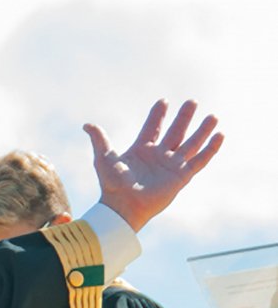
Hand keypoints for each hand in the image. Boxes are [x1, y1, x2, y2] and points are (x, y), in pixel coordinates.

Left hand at [86, 99, 223, 231]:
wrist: (122, 205)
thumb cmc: (112, 184)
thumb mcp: (104, 158)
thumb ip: (99, 140)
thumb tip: (86, 124)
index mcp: (141, 150)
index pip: (153, 128)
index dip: (158, 115)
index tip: (163, 102)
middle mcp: (158, 156)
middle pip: (175, 132)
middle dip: (183, 118)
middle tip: (192, 102)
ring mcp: (171, 165)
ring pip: (191, 144)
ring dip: (202, 130)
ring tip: (212, 116)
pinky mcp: (181, 176)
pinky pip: (200, 160)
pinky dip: (210, 149)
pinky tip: (220, 135)